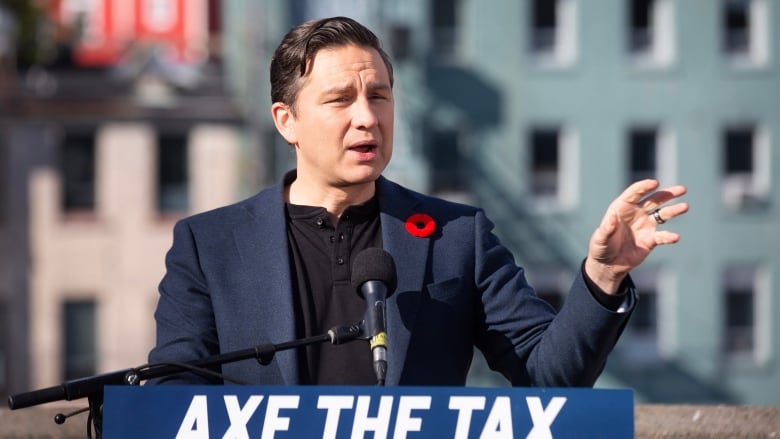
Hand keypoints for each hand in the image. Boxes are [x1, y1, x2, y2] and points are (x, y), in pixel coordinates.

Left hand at [585, 179, 688, 293]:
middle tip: (683, 189)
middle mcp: (636, 213)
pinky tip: (675, 237)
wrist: (608, 264)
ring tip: (685, 207)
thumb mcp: (600, 239)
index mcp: (622, 208)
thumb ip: (606, 228)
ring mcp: (645, 225)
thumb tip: (612, 218)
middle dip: (668, 194)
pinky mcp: (651, 240)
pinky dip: (669, 237)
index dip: (644, 187)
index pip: (634, 193)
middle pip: (654, 200)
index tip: (655, 183)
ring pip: (662, 214)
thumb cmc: (601, 248)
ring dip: (674, 210)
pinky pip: (662, 236)